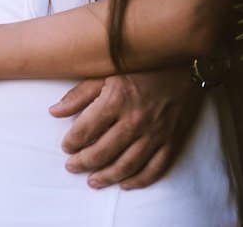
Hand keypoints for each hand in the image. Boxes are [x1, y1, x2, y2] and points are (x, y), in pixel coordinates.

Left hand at [49, 66, 201, 189]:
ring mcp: (156, 131)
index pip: (84, 132)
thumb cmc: (146, 63)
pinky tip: (126, 183)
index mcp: (116, 99)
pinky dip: (139, 180)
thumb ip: (81, 93)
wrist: (188, 58)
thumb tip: (54, 112)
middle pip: (101, 153)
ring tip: (93, 181)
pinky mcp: (173, 138)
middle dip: (82, 163)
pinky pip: (155, 167)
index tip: (66, 146)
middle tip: (73, 167)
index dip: (70, 143)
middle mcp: (135, 119)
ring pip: (126, 166)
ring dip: (106, 177)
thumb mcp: (109, 70)